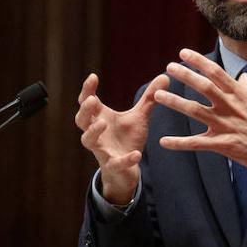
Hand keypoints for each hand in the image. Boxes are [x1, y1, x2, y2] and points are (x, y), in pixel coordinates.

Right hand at [75, 72, 168, 205]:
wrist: (127, 169)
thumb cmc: (127, 139)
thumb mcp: (139, 117)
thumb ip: (149, 98)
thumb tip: (165, 76)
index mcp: (100, 118)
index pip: (87, 102)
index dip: (87, 90)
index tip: (93, 76)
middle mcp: (96, 133)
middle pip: (81, 120)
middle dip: (85, 109)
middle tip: (92, 99)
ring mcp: (102, 150)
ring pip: (88, 140)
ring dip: (93, 132)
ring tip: (103, 123)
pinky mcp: (113, 166)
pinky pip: (115, 163)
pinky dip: (125, 159)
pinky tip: (137, 155)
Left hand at [154, 49, 246, 179]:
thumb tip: (243, 76)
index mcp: (239, 94)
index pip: (216, 72)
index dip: (198, 61)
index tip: (183, 53)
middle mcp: (231, 107)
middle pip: (203, 87)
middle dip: (184, 75)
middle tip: (168, 67)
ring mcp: (226, 125)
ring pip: (195, 111)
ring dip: (175, 102)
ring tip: (158, 95)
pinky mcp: (224, 144)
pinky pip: (197, 143)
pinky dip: (179, 143)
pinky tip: (164, 142)